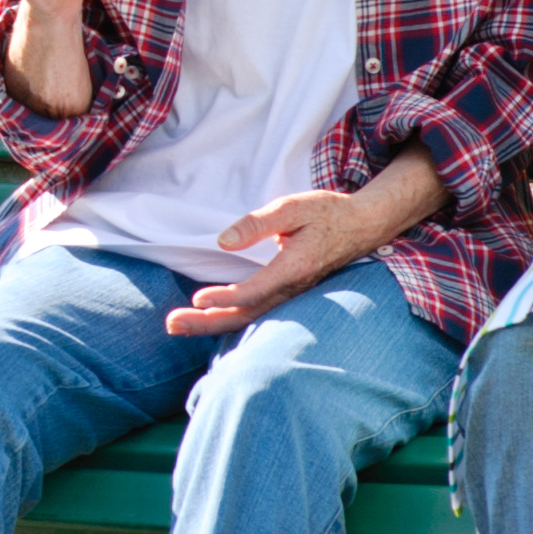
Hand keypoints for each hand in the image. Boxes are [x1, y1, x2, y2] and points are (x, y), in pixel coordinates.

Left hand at [165, 187, 383, 333]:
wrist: (361, 225)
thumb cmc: (326, 212)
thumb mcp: (292, 206)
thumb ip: (257, 223)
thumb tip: (224, 241)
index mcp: (295, 267)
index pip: (256, 291)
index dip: (227, 298)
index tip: (198, 299)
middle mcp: (293, 288)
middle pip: (247, 314)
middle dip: (208, 322)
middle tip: (172, 324)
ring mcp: (291, 295)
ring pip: (249, 318)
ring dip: (212, 323)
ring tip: (176, 326)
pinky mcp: (287, 294)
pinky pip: (256, 314)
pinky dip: (228, 319)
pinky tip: (205, 321)